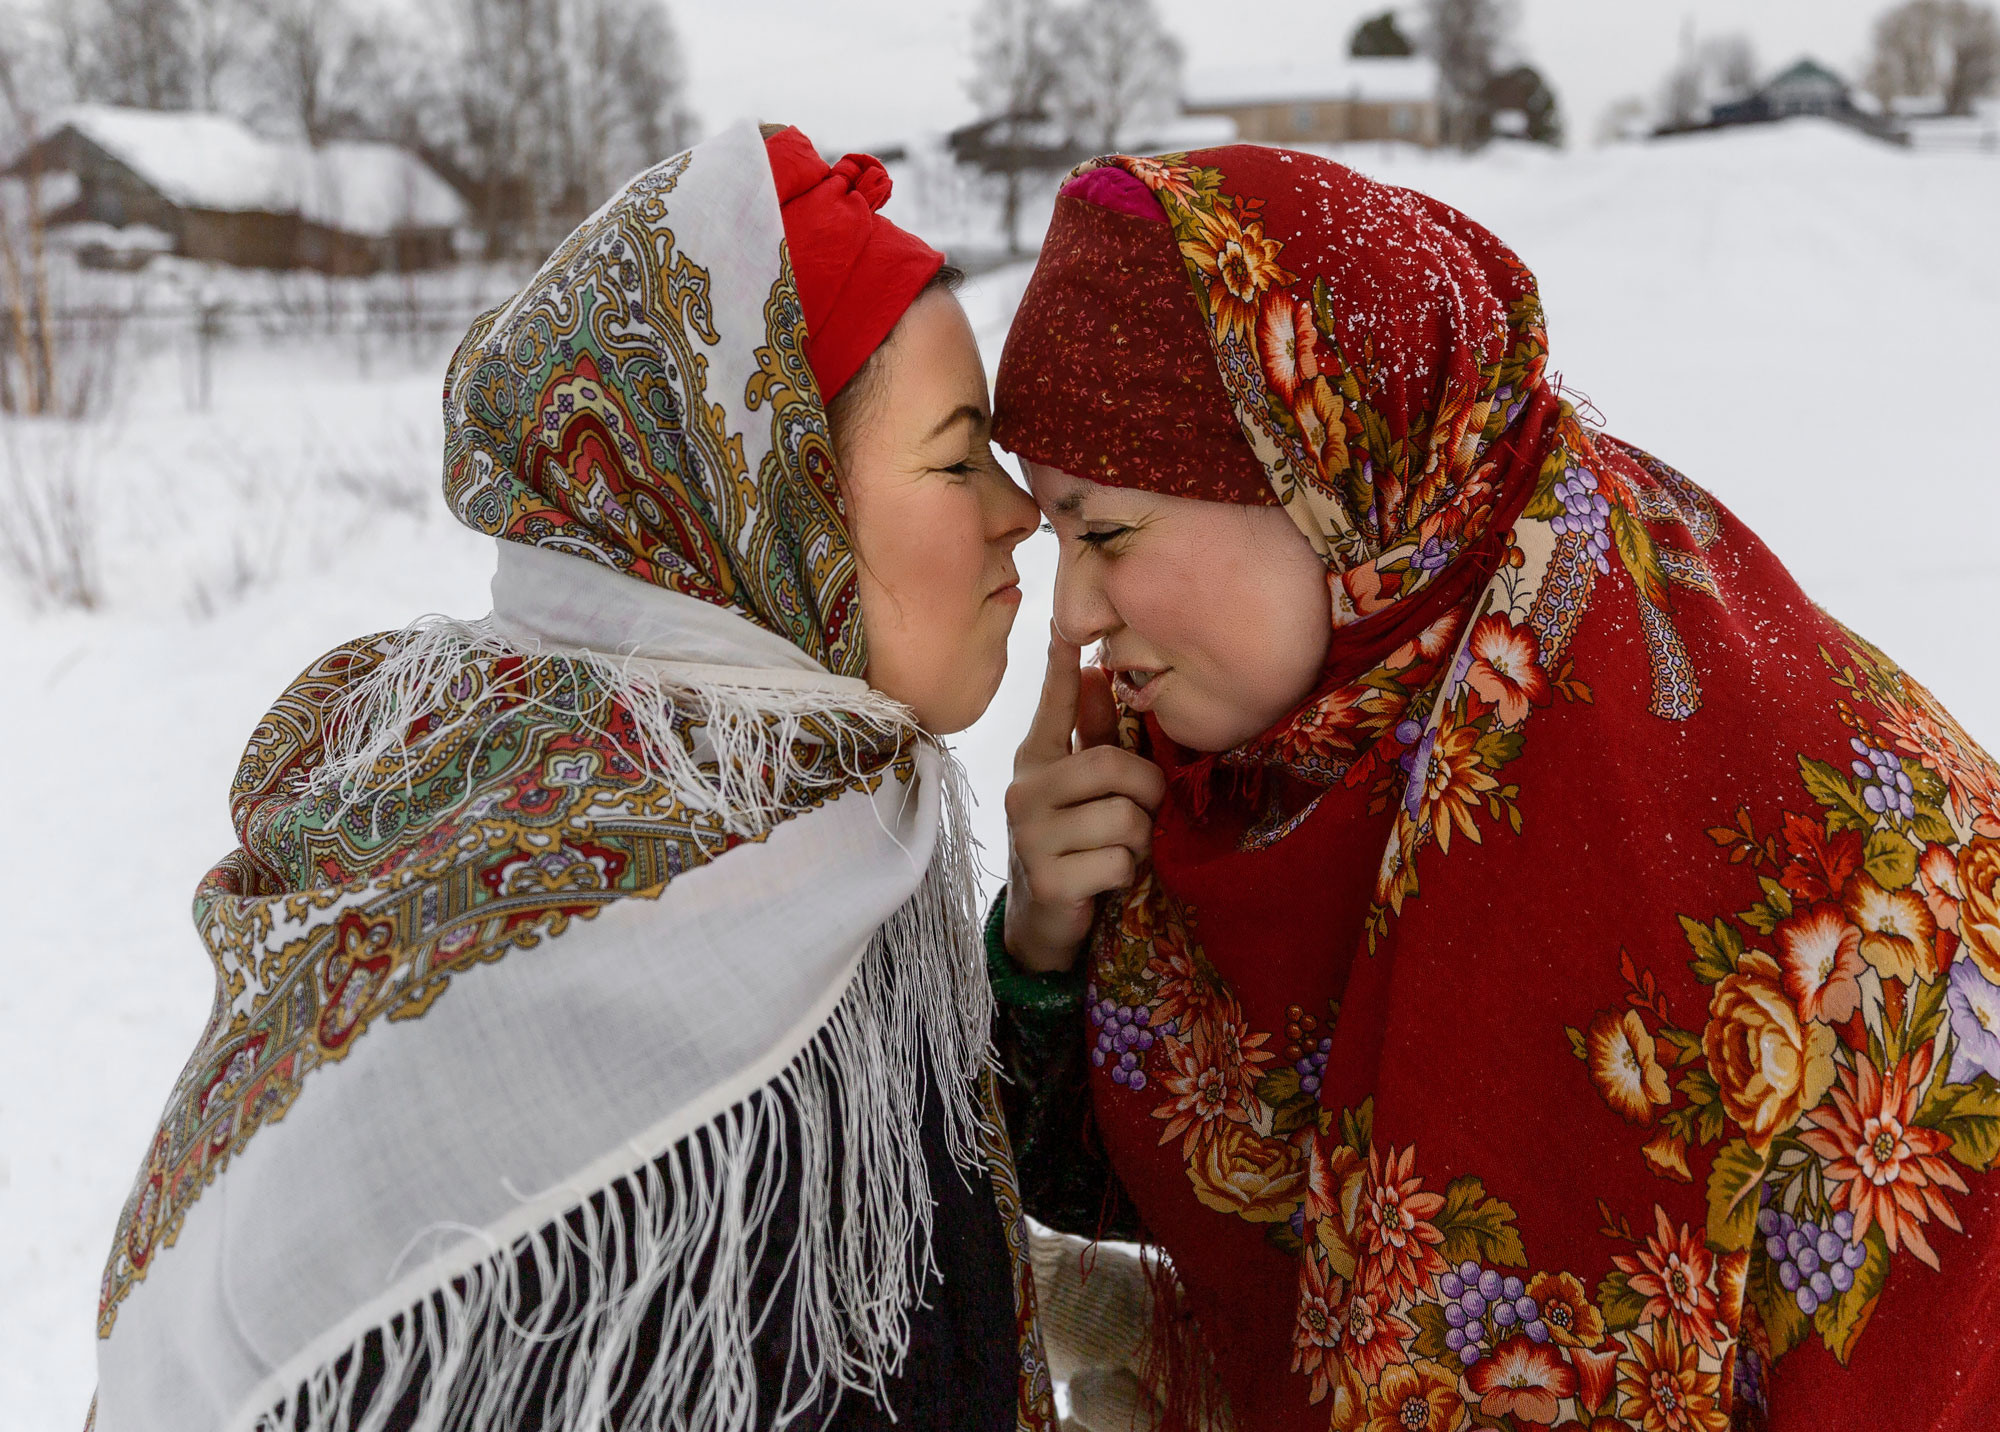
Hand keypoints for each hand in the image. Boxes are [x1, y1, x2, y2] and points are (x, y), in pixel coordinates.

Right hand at [1003, 627, 1165, 971]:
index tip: (1062, 627)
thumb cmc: (1074, 843)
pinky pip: (1119, 862)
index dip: (1060, 669)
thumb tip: (1098, 674)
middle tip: (1143, 813)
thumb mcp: (1082, 790)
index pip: (1054, 708)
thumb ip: (1092, 737)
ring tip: (1118, 850)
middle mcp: (1025, 792)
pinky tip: (1105, 879)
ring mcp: (1031, 837)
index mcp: (1036, 762)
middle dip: (1146, 791)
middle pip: (1111, 765)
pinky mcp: (1047, 878)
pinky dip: (1127, 873)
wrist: (1044, 920)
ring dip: (1138, 841)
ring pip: (1124, 818)